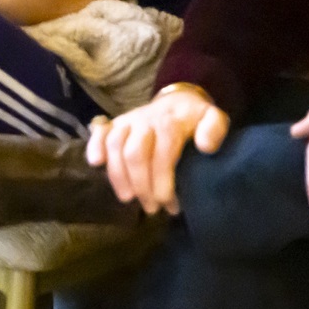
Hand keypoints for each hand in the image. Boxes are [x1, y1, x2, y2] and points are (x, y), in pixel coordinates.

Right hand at [88, 88, 230, 215]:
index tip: (167, 203)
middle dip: (140, 184)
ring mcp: (128, 121)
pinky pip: (100, 133)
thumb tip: (206, 147)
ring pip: (115, 146)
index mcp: (171, 122)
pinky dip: (94, 146)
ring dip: (118, 175)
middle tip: (150, 208)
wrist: (177, 100)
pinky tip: (96, 163)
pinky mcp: (115, 124)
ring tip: (127, 198)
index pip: (163, 152)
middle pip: (134, 153)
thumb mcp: (213, 118)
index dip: (162, 180)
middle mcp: (145, 120)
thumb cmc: (195, 118)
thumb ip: (214, 129)